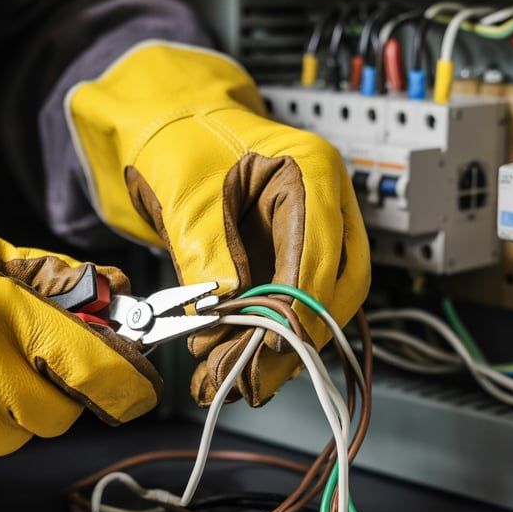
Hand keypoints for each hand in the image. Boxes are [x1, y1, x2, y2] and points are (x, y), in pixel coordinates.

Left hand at [67, 42, 368, 405]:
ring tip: (238, 378)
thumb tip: (222, 319)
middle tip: (257, 374)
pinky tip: (239, 362)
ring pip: (322, 303)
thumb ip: (208, 256)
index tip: (274, 342)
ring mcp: (318, 231)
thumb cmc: (182, 145)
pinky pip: (296, 304)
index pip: (324, 247)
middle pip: (339, 284)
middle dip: (300, 336)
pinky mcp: (297, 257)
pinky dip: (269, 336)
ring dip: (283, 345)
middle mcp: (327, 202)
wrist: (173, 133)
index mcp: (312, 168)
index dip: (301, 302)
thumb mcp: (188, 197)